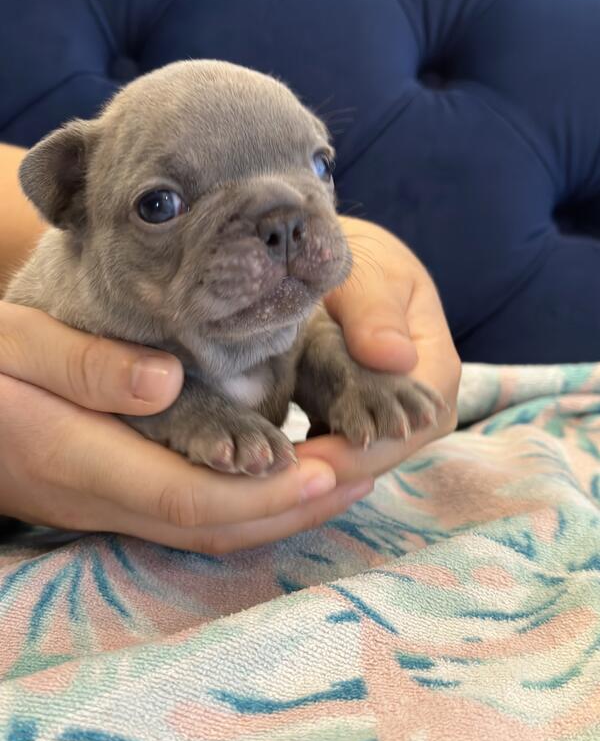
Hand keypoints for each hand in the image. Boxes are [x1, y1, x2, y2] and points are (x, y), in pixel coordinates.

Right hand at [0, 302, 372, 552]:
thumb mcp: (12, 347)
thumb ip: (83, 368)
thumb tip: (164, 381)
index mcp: (82, 458)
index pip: (190, 494)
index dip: (263, 491)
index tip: (329, 469)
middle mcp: (102, 497)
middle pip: (212, 523)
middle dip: (291, 508)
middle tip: (363, 473)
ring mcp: (107, 504)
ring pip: (205, 526)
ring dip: (276, 510)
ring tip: (341, 476)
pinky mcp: (113, 493)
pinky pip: (190, 511)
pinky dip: (244, 500)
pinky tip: (278, 473)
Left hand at [297, 217, 460, 479]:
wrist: (353, 257)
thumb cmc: (368, 259)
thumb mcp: (373, 273)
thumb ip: (377, 312)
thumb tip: (395, 360)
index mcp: (434, 365)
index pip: (406, 427)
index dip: (362, 450)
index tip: (313, 458)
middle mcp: (419, 401)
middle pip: (385, 453)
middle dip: (334, 470)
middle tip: (277, 482)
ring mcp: (389, 413)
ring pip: (362, 457)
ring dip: (319, 470)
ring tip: (268, 479)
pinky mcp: (359, 415)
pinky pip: (339, 445)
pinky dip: (311, 455)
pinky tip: (274, 461)